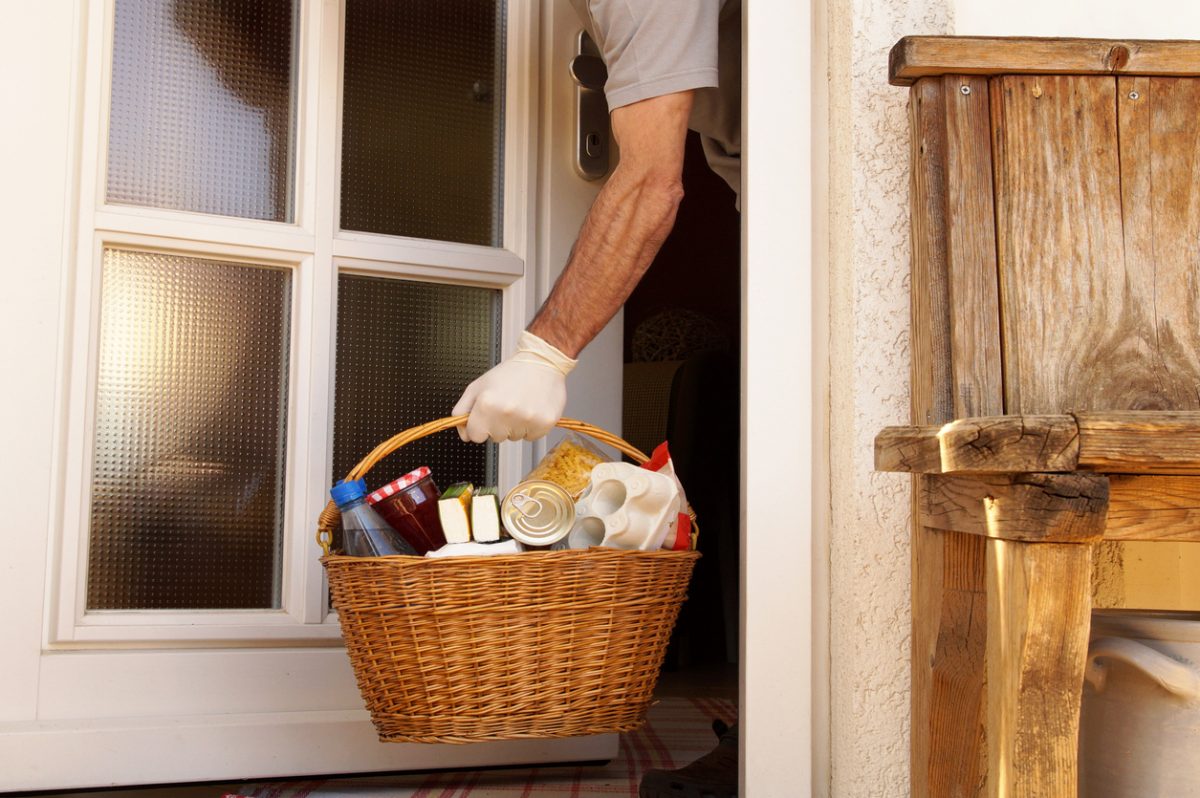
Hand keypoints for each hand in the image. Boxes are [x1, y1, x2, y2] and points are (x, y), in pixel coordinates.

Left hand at [452, 331, 576, 442]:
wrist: (542, 362)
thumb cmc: (511, 373)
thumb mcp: (478, 386)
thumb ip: (462, 410)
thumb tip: (464, 433)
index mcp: (487, 404)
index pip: (475, 436)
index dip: (479, 426)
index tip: (486, 416)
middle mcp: (506, 413)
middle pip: (495, 438)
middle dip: (498, 426)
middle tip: (507, 405)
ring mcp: (526, 420)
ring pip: (513, 438)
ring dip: (515, 426)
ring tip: (520, 405)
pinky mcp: (544, 424)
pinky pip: (531, 437)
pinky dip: (531, 427)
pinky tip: (531, 409)